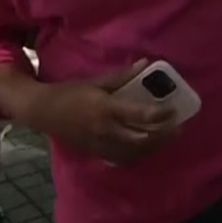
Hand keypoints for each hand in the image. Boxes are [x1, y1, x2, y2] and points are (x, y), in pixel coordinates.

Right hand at [25, 60, 178, 164]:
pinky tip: (148, 148)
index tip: (174, 110)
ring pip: (134, 152)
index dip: (160, 115)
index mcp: (107, 109)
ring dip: (154, 146)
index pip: (140, 115)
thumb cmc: (70, 92)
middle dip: (162, 135)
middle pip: (142, 138)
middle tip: (178, 128)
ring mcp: (101, 144)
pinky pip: (123, 158)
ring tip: (168, 138)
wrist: (43, 112)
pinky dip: (139, 155)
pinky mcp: (96, 152)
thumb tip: (145, 64)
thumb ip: (122, 76)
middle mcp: (106, 129)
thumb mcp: (96, 81)